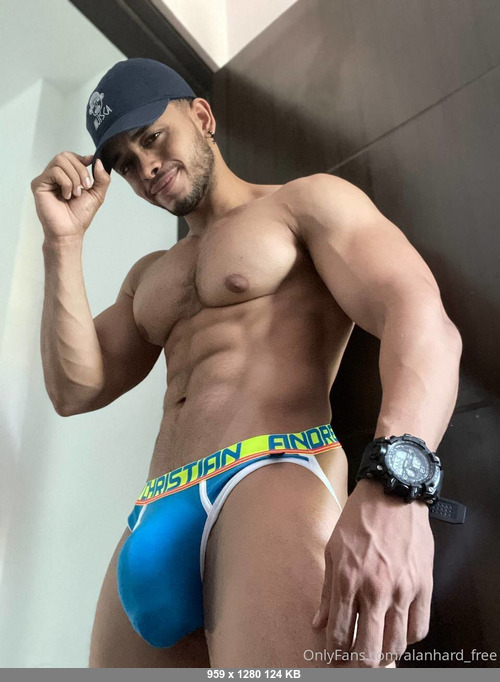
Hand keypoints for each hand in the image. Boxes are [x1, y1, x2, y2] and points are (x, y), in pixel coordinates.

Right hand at [31, 152, 109, 241]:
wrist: (70, 230)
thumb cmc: (80, 215)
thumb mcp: (97, 194)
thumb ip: (101, 178)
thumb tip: (97, 160)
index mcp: (66, 175)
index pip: (70, 156)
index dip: (81, 159)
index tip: (91, 164)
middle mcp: (54, 175)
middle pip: (65, 156)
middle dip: (81, 170)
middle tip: (86, 186)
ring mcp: (45, 179)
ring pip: (60, 161)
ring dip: (74, 178)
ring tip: (76, 194)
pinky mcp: (38, 184)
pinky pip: (54, 171)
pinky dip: (66, 183)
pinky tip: (66, 196)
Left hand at [311, 478, 433, 666]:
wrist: (393, 493)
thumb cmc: (358, 519)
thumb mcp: (332, 550)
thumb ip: (327, 591)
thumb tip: (319, 623)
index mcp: (348, 580)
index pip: (340, 635)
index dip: (334, 655)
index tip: (332, 659)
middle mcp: (376, 590)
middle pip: (370, 650)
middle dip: (359, 665)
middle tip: (354, 664)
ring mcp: (403, 589)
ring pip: (396, 644)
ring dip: (385, 655)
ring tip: (377, 653)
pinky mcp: (424, 585)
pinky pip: (420, 628)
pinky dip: (408, 638)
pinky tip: (398, 633)